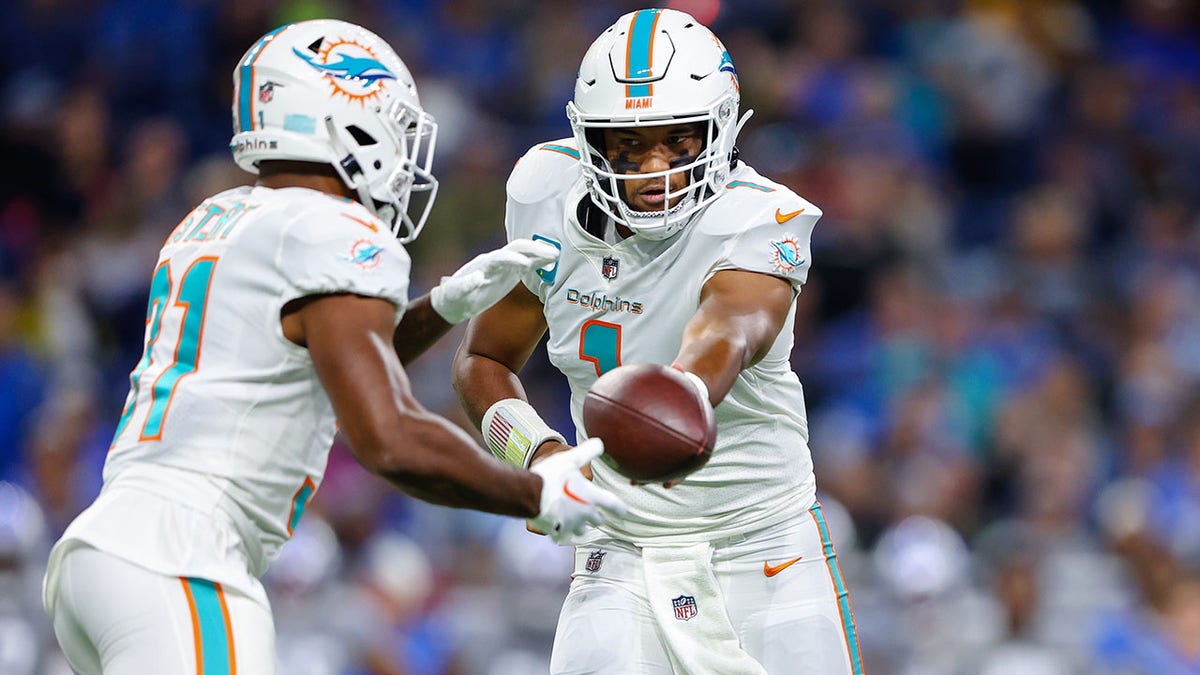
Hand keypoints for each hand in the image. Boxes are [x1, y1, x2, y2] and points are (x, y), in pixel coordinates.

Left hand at [430, 239, 558, 323]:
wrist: (453, 301)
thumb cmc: (453, 297)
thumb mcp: (455, 292)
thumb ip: (465, 284)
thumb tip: (478, 277)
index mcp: (482, 265)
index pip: (500, 257)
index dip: (513, 260)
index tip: (526, 264)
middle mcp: (494, 262)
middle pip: (516, 249)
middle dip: (533, 249)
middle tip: (551, 253)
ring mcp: (502, 267)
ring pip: (524, 255)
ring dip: (539, 254)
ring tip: (556, 255)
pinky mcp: (508, 275)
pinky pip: (526, 266)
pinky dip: (538, 263)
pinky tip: (550, 264)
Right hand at [529, 438, 625, 542]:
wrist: (529, 493)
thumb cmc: (551, 476)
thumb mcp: (570, 459)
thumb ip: (587, 452)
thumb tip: (600, 444)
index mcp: (591, 497)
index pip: (612, 504)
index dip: (619, 508)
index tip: (622, 512)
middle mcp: (584, 514)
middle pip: (597, 520)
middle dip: (598, 517)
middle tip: (597, 516)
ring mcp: (570, 525)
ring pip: (580, 530)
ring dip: (580, 526)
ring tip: (576, 521)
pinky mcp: (556, 531)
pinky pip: (561, 534)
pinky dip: (560, 531)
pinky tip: (557, 525)